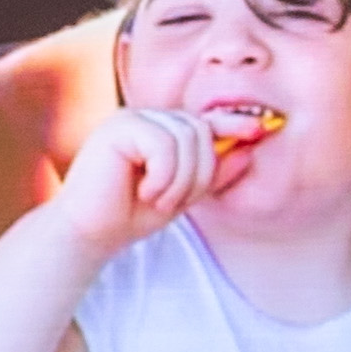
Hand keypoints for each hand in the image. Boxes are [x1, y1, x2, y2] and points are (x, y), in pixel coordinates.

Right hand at [45, 106, 237, 253]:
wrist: (89, 233)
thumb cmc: (130, 216)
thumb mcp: (183, 195)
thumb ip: (213, 173)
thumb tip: (248, 148)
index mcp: (160, 130)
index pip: (205, 121)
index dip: (234, 123)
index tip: (262, 129)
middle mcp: (146, 118)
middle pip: (201, 130)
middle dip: (198, 173)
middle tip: (173, 201)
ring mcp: (131, 119)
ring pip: (187, 138)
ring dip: (180, 180)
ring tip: (157, 199)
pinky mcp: (119, 127)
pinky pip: (164, 145)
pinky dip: (162, 176)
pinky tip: (143, 191)